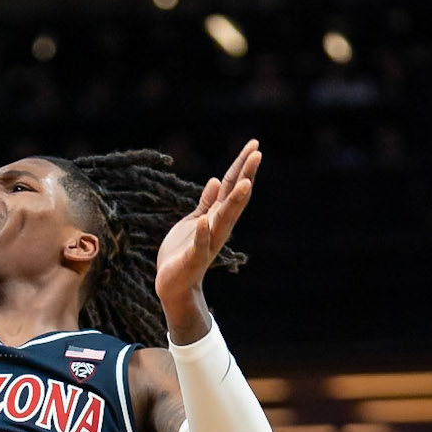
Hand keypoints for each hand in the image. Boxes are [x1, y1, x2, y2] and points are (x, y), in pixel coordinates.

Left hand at [154, 138, 260, 337]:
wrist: (174, 285)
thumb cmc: (183, 252)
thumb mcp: (195, 221)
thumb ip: (207, 204)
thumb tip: (216, 180)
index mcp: (217, 217)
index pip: (232, 188)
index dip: (242, 166)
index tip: (255, 146)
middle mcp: (217, 228)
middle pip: (234, 199)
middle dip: (245, 177)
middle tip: (257, 154)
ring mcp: (207, 243)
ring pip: (224, 220)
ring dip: (234, 202)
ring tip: (244, 183)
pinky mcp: (193, 259)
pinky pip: (199, 245)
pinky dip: (202, 233)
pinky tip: (204, 220)